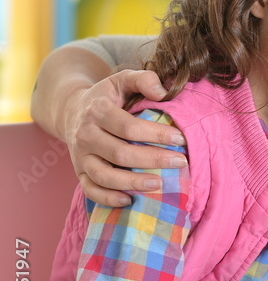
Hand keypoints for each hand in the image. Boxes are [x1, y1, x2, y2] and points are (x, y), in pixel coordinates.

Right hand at [63, 69, 186, 206]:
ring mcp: (80, 156)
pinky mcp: (79, 171)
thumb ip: (144, 79)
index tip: (181, 139)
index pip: (129, 127)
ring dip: (132, 183)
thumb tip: (164, 92)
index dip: (156, 135)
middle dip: (153, 160)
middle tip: (181, 162)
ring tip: (160, 184)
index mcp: (98, 111)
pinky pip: (90, 189)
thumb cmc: (108, 97)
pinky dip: (108, 199)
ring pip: (104, 176)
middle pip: (120, 153)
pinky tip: (130, 201)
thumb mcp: (122, 79)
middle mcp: (85, 135)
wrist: (72, 110)